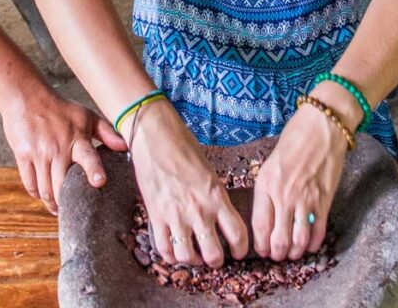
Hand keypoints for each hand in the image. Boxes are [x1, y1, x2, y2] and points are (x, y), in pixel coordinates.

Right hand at [0, 85, 126, 214]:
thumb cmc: (60, 109)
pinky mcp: (23, 155)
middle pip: (61, 184)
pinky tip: (42, 196)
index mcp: (77, 138)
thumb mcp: (86, 116)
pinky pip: (30, 182)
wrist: (27, 98)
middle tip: (72, 212)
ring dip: (51, 203)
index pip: (88, 156)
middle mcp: (57, 148)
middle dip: (67, 202)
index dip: (94, 170)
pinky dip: (36, 193)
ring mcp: (39, 153)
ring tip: (57, 209)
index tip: (99, 182)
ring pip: (45, 188)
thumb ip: (107, 132)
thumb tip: (125, 147)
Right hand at [129, 103, 248, 267]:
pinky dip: (170, 255)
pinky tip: (174, 250)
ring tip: (194, 254)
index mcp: (217, 197)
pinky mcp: (155, 216)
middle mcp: (199, 211)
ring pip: (188, 256)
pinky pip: (164, 248)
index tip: (239, 253)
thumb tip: (220, 218)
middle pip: (213, 255)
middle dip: (216, 261)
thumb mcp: (209, 172)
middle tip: (214, 257)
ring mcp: (176, 216)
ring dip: (193, 260)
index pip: (237, 235)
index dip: (241, 250)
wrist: (156, 136)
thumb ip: (216, 197)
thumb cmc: (184, 148)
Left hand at [252, 104, 347, 261]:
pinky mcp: (324, 200)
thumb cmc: (295, 140)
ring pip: (298, 240)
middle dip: (277, 253)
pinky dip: (313, 243)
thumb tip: (268, 215)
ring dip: (295, 252)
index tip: (262, 250)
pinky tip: (310, 245)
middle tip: (278, 255)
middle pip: (278, 239)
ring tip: (293, 253)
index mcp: (266, 185)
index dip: (260, 244)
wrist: (322, 126)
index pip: (259, 226)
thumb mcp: (271, 163)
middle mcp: (283, 196)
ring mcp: (305, 199)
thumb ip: (268, 189)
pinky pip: (318, 231)